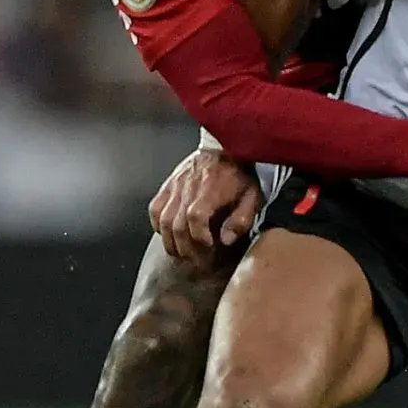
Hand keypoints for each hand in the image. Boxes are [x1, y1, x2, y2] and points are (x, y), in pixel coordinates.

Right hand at [148, 146, 261, 263]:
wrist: (225, 147)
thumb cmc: (240, 174)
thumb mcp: (252, 196)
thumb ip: (241, 219)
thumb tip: (226, 240)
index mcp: (210, 190)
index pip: (195, 218)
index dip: (199, 238)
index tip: (210, 249)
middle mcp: (188, 188)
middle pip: (177, 224)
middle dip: (186, 248)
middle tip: (197, 261)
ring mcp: (175, 186)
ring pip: (163, 219)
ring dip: (171, 242)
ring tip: (182, 253)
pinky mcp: (168, 185)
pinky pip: (155, 209)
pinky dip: (158, 226)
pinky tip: (169, 235)